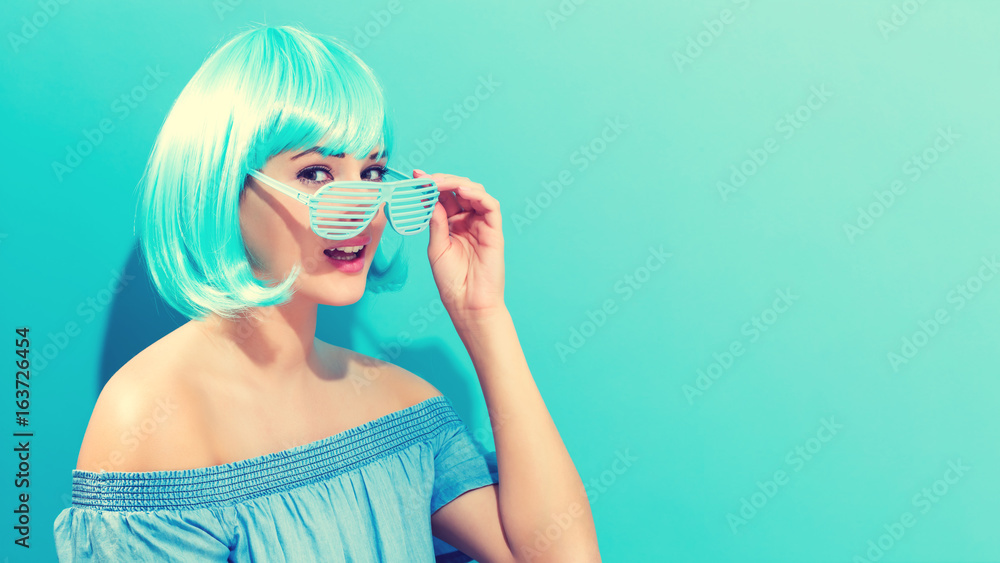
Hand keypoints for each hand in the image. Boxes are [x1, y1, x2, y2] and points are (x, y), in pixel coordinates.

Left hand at [415, 169, 504, 319]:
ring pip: (475, 192)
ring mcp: (481, 224)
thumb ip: (436, 222)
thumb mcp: (436, 247)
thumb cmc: (451, 280)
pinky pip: (490, 205)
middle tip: (426, 178)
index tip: (416, 175)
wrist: (467, 302)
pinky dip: (477, 194)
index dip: (431, 184)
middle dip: (442, 180)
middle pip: (459, 189)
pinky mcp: (494, 230)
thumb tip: (431, 197)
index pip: (443, 197)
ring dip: (457, 182)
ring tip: (440, 183)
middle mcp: (467, 221)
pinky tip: (462, 191)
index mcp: (451, 224)